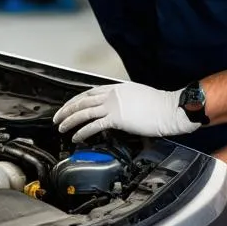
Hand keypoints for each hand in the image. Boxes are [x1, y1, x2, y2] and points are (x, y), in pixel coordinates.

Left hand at [53, 82, 199, 143]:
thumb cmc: (159, 105)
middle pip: (83, 100)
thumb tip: (119, 109)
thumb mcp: (138, 96)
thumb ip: (125, 101)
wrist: (169, 109)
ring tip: (61, 128)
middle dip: (67, 109)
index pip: (91, 92)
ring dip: (70, 120)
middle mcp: (113, 94)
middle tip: (57, 117)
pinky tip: (76, 137)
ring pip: (84, 112)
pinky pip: (94, 125)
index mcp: (117, 88)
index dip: (77, 99)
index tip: (69, 106)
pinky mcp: (117, 118)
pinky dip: (82, 132)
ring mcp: (114, 105)